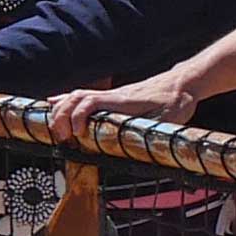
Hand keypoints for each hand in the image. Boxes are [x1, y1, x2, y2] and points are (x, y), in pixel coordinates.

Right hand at [50, 66, 203, 134]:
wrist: (183, 84)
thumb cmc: (176, 102)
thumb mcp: (167, 121)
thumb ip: (152, 133)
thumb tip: (143, 151)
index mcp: (123, 102)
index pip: (91, 102)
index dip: (78, 116)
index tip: (77, 135)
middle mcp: (114, 96)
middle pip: (77, 97)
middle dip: (62, 116)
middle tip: (62, 138)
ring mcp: (111, 95)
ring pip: (77, 95)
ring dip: (60, 110)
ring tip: (54, 129)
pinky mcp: (112, 97)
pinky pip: (83, 96)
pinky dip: (65, 101)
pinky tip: (53, 104)